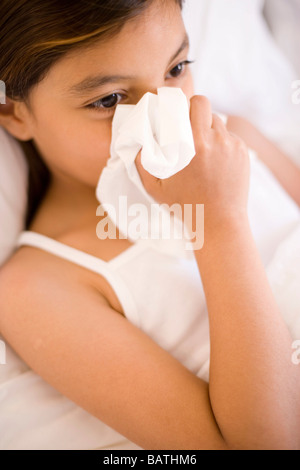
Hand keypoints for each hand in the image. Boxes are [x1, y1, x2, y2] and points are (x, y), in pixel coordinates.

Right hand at [135, 96, 249, 227]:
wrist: (218, 222)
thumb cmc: (185, 206)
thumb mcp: (155, 188)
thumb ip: (142, 163)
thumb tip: (137, 142)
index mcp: (193, 144)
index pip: (195, 103)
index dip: (185, 104)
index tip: (177, 112)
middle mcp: (215, 140)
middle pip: (207, 106)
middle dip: (196, 111)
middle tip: (188, 125)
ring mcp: (231, 146)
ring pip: (219, 122)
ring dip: (208, 129)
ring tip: (201, 147)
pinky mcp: (242, 153)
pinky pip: (230, 138)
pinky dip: (221, 143)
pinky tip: (215, 161)